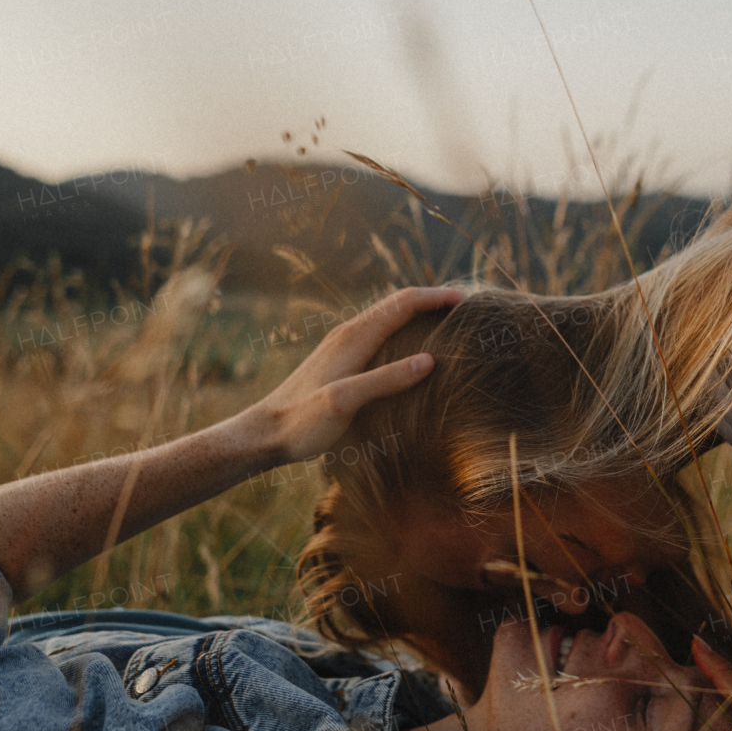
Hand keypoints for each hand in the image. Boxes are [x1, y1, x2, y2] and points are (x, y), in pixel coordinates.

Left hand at [253, 285, 462, 466]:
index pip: (403, 303)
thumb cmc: (302, 422)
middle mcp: (348, 333)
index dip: (436, 298)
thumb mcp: (344, 403)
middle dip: (432, 299)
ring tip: (447, 319)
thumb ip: (385, 381)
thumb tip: (430, 361)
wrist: (264, 433)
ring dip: (418, 311)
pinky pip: (379, 331)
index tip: (467, 300)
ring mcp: (342, 345)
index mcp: (353, 338)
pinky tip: (410, 347)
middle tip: (466, 305)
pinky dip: (403, 327)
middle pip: (397, 303)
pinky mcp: (339, 359)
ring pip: (387, 316)